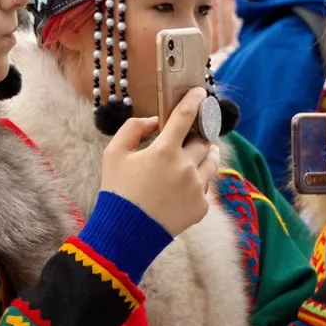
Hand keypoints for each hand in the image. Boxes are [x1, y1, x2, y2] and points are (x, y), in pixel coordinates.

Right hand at [100, 88, 217, 235]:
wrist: (126, 232)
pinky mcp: (201, 206)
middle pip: (203, 140)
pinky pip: (206, 186)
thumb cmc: (117, 190)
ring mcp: (196, 187)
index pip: (186, 116)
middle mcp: (185, 166)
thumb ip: (132, 129)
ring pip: (212, 161)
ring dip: (207, 153)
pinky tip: (185, 184)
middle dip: (199, 134)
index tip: (201, 93)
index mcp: (164, 150)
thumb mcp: (113, 154)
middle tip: (192, 136)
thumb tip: (153, 121)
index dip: (195, 100)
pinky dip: (199, 180)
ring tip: (198, 154)